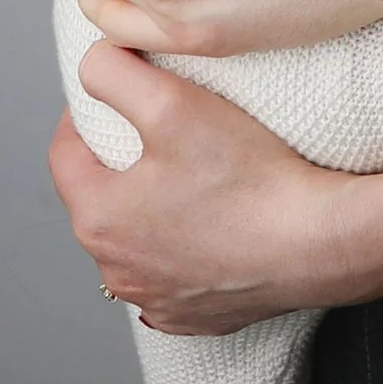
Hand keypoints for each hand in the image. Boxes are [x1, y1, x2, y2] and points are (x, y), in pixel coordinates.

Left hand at [54, 43, 382, 331]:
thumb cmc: (250, 179)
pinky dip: (184, 250)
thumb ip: (116, 75)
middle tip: (163, 130)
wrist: (318, 244)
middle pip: (100, 199)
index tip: (115, 93)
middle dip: (120, 162)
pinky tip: (216, 226)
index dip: (83, 114)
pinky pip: (172, 276)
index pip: (64, 153)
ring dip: (150, 210)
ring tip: (194, 175)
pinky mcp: (193, 317)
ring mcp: (154, 300)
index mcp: (100, 218)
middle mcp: (117, 270)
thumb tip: (91, 66)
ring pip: (135, 241)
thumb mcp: (173, 103)